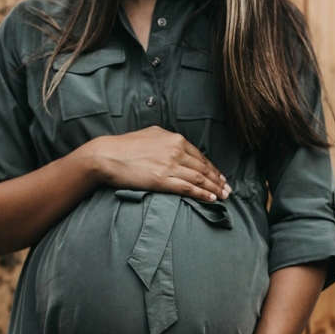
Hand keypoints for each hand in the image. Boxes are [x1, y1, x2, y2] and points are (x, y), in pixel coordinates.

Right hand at [84, 126, 231, 201]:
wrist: (107, 155)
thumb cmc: (125, 146)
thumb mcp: (150, 135)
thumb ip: (166, 139)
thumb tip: (175, 143)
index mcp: (174, 139)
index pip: (200, 156)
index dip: (212, 168)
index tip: (220, 177)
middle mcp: (175, 150)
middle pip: (203, 168)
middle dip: (218, 180)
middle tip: (228, 189)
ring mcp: (169, 165)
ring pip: (199, 178)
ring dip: (214, 188)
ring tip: (223, 196)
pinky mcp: (162, 179)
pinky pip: (188, 188)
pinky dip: (202, 194)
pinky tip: (211, 199)